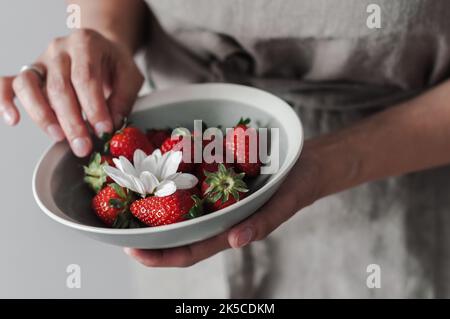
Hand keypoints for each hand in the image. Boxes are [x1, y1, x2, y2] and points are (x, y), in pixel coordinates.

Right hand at [0, 29, 143, 156]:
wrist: (102, 49)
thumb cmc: (115, 65)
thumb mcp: (130, 77)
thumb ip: (123, 100)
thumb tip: (110, 125)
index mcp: (86, 43)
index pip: (85, 78)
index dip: (94, 107)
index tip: (103, 130)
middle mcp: (59, 49)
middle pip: (59, 86)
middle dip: (72, 121)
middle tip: (83, 146)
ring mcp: (40, 61)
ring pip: (28, 86)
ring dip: (42, 115)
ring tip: (58, 137)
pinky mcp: (28, 73)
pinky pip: (6, 83)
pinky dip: (4, 100)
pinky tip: (12, 120)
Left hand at [125, 148, 321, 266]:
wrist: (306, 163)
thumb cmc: (297, 185)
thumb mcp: (284, 203)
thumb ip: (263, 223)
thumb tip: (237, 242)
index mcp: (230, 230)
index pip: (191, 252)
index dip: (162, 256)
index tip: (135, 251)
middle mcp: (217, 219)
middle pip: (177, 234)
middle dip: (148, 234)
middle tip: (118, 224)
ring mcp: (216, 201)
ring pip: (180, 211)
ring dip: (154, 208)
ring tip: (128, 198)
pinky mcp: (217, 182)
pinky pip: (190, 186)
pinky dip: (172, 183)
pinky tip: (156, 170)